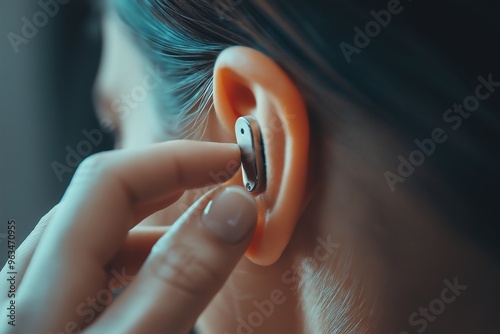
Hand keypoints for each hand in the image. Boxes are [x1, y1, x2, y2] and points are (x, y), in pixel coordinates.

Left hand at [1, 140, 257, 333]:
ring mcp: (37, 301)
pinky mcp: (53, 318)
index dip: (177, 159)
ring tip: (210, 230)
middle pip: (104, 199)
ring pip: (103, 235)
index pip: (109, 179)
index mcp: (38, 282)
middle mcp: (28, 282)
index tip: (233, 161)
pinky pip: (100, 267)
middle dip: (172, 180)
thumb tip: (232, 207)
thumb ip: (179, 279)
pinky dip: (144, 258)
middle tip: (227, 182)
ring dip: (162, 223)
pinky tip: (169, 275)